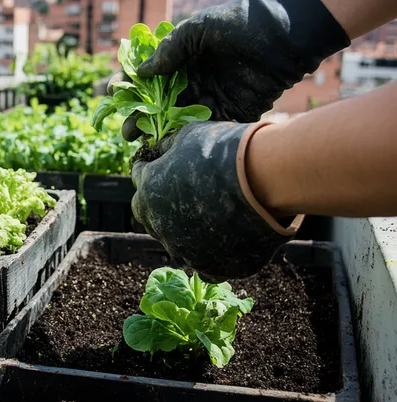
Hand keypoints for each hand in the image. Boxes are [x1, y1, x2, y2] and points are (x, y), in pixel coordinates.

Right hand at [109, 0, 348, 140]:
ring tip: (141, 141)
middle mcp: (191, 82)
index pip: (146, 77)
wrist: (282, 35)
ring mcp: (209, 99)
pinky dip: (185, 138)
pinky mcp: (228, 113)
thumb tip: (140, 72)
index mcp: (181, 61)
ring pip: (176, 121)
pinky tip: (169, 145)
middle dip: (137, 117)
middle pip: (156, 105)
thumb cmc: (237, 24)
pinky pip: (203, 130)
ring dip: (157, 132)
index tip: (110, 94)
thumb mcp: (197, 30)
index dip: (126, 86)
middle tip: (124, 131)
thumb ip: (168, 51)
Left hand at [131, 121, 302, 281]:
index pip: (139, 176)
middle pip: (148, 212)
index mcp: (147, 191)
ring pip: (173, 240)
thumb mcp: (187, 136)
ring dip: (183, 229)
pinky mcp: (207, 265)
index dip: (151, 166)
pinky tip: (223, 238)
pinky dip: (210, 253)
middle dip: (157, 200)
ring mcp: (181, 248)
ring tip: (207, 214)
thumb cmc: (223, 152)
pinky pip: (202, 264)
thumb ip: (168, 147)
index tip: (162, 162)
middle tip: (179, 190)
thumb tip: (159, 151)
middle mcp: (157, 225)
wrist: (263, 180)